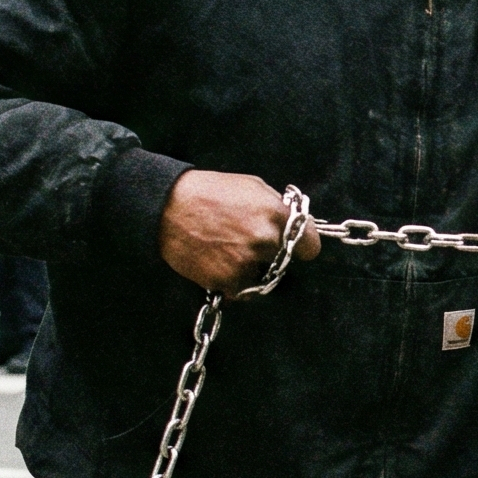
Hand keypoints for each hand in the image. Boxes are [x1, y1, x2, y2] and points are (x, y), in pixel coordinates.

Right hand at [158, 170, 320, 293]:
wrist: (167, 208)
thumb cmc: (210, 192)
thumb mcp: (252, 186)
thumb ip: (276, 207)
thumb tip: (295, 222)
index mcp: (275, 214)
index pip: (310, 246)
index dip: (303, 246)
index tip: (295, 246)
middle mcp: (264, 240)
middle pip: (284, 262)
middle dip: (272, 254)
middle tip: (250, 244)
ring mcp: (246, 263)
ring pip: (263, 277)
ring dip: (252, 269)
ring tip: (230, 251)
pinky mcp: (226, 281)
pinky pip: (241, 290)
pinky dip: (233, 282)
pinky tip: (219, 262)